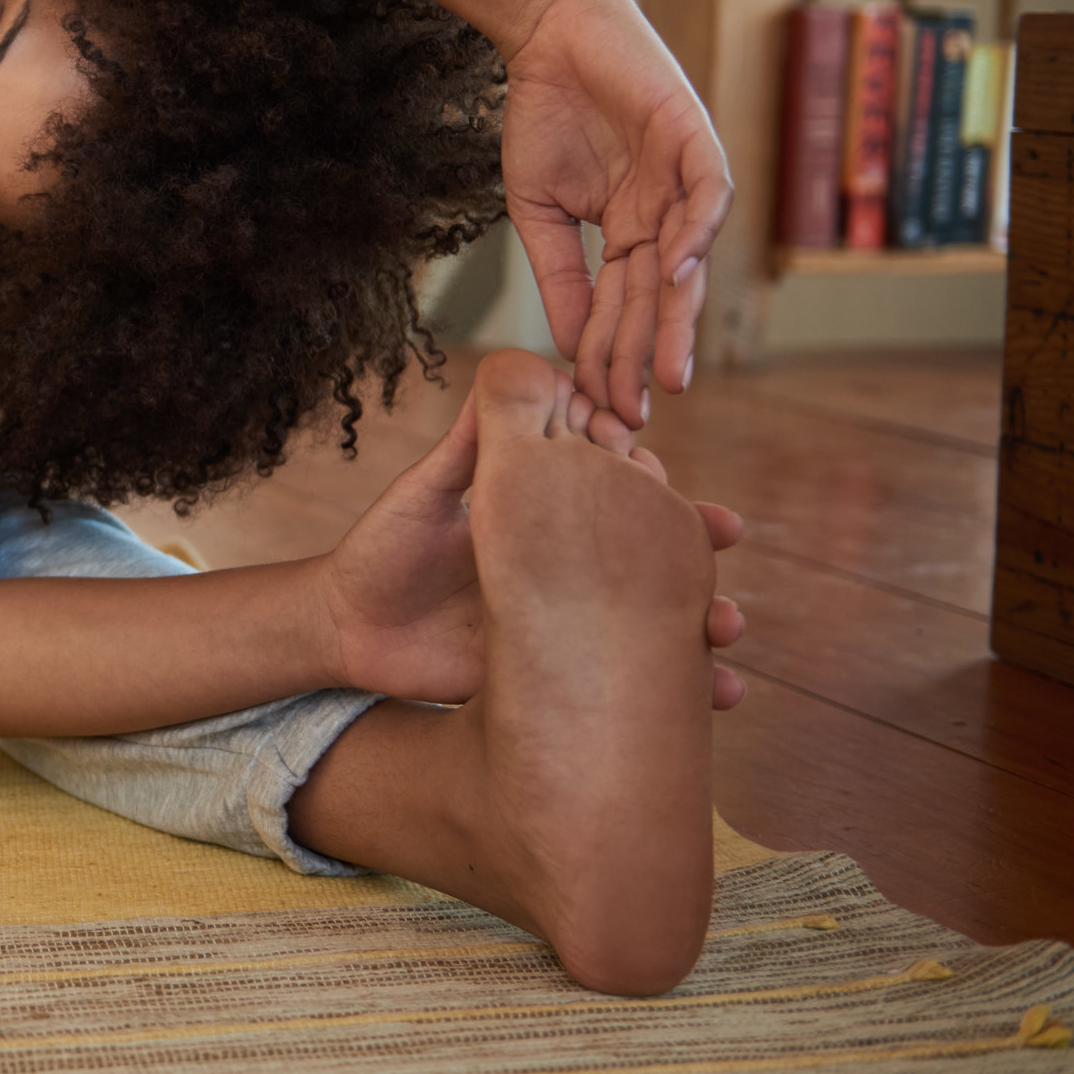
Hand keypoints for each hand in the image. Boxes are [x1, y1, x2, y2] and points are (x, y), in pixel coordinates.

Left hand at [319, 369, 748, 706]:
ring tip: (725, 632)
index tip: (687, 490)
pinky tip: (714, 698)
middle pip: (651, 563)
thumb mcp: (426, 494)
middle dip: (697, 558)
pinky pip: (619, 685)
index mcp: (544, 524)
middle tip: (725, 543)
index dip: (658, 492)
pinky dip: (672, 693)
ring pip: (649, 626)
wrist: (347, 630)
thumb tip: (506, 374)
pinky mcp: (554, 676)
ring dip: (700, 629)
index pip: (618, 500)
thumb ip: (468, 449)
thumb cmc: (383, 549)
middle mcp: (565, 575)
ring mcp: (564, 626)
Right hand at [499, 0, 735, 423]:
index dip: (610, 357)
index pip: (622, 308)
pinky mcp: (694, 140)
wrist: (548, 36)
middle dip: (651, 355)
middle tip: (640, 409)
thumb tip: (569, 344)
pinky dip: (695, 236)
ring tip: (666, 369)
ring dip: (679, 317)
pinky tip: (671, 275)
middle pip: (662, 299)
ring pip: (689, 262)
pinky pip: (707, 197)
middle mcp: (664, 217)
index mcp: (628, 234)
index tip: (598, 409)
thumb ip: (559, 275)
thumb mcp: (538, 212)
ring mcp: (682, 182)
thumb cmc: (543, 115)